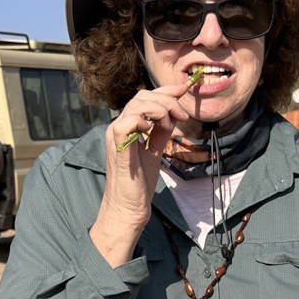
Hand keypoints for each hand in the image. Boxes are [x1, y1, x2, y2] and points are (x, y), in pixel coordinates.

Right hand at [105, 77, 200, 214]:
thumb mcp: (155, 151)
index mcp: (127, 126)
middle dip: (167, 101)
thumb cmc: (139, 183)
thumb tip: (174, 115)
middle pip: (141, 97)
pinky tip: (151, 131)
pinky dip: (143, 121)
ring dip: (160, 111)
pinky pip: (128, 122)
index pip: (144, 98)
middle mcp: (118, 127)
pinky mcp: (118, 147)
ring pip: (136, 105)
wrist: (129, 207)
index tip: (183, 90)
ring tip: (169, 126)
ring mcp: (115, 136)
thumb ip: (161, 132)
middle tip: (183, 116)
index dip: (164, 91)